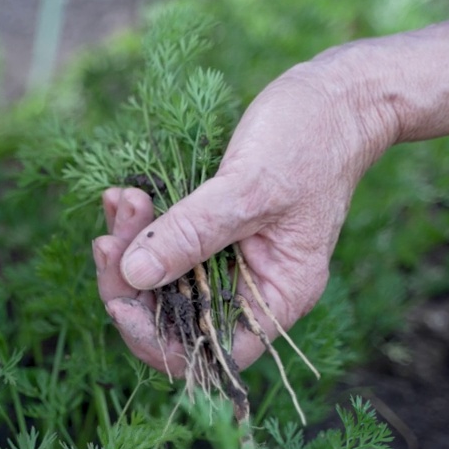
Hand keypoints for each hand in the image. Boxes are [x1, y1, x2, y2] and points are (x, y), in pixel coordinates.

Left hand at [93, 61, 393, 372]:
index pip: (209, 351)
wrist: (337, 97)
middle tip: (110, 235)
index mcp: (278, 297)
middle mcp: (251, 288)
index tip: (121, 303)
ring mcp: (229, 259)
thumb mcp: (251, 187)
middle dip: (131, 283)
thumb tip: (135, 276)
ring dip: (128, 247)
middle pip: (173, 318)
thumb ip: (194, 232)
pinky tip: (120, 195)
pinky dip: (137, 225)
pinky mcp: (211, 230)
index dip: (156, 340)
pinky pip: (164, 243)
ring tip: (119, 200)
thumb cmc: (312, 139)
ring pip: (160, 280)